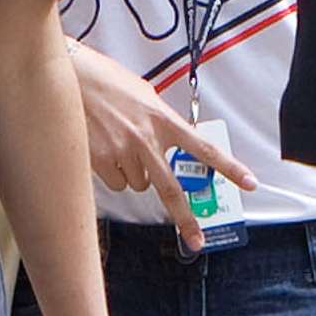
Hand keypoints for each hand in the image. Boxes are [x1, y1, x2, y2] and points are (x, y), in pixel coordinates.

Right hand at [72, 50, 252, 244]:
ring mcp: (122, 153)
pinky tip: (102, 149)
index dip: (229, 168)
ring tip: (118, 145)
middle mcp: (146, 140)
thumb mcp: (142, 95)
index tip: (249, 182)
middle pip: (171, 190)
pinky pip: (114, 182)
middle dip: (186, 219)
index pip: (203, 148)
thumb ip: (158, 120)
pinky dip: (111, 173)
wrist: (66, 76)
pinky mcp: (98, 162)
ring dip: (133, 174)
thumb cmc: (104, 80)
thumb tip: (166, 139)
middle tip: (196, 239)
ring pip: (137, 185)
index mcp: (162, 120)